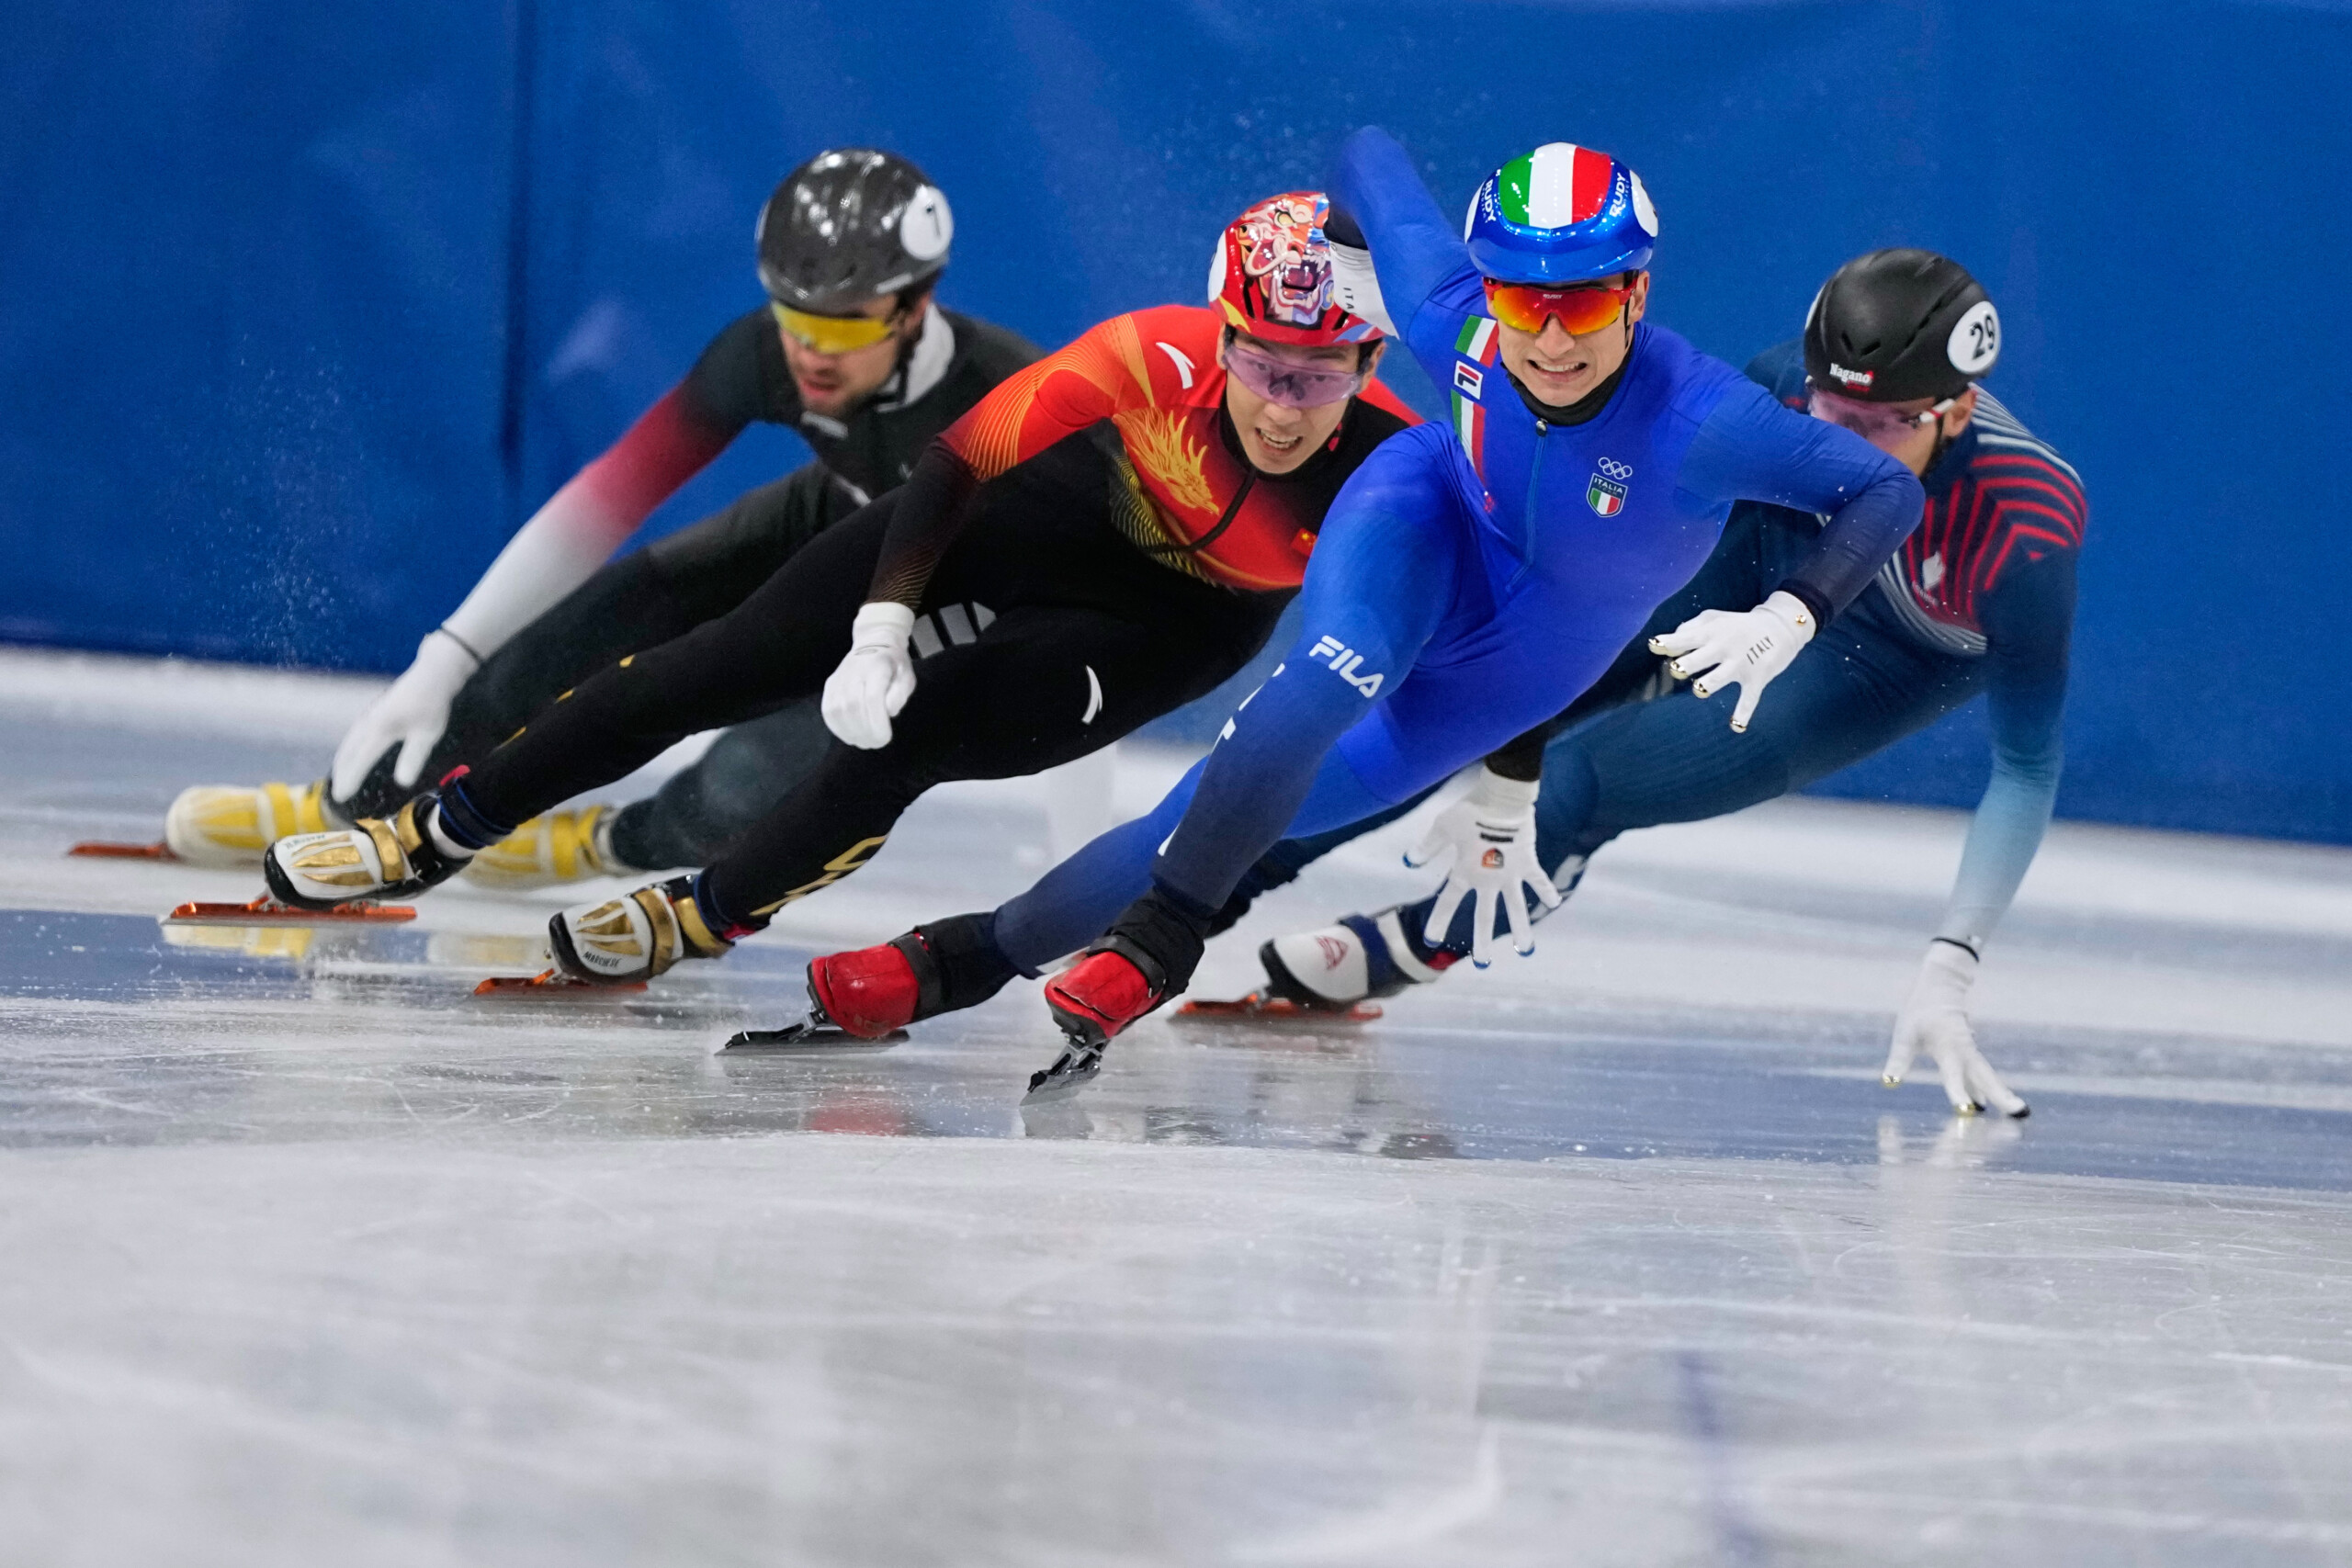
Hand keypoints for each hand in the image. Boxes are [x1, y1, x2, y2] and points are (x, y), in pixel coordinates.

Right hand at [329, 628, 479, 799]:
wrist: (432, 675)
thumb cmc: (432, 705)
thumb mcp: (427, 734)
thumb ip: (413, 757)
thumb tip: (403, 782)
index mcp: (381, 729)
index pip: (361, 759)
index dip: (351, 779)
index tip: (342, 796)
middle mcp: (369, 722)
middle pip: (349, 751)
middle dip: (343, 772)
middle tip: (339, 792)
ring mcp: (369, 715)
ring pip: (349, 742)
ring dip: (343, 760)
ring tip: (341, 777)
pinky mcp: (373, 712)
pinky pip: (354, 735)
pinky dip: (349, 749)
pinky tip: (353, 755)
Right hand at [822, 602, 917, 748]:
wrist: (874, 643)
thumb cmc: (894, 665)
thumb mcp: (907, 677)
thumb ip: (899, 695)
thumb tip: (888, 712)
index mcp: (876, 668)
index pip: (872, 698)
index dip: (877, 723)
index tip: (886, 738)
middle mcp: (854, 672)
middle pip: (854, 707)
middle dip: (865, 732)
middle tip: (876, 743)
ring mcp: (839, 679)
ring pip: (838, 711)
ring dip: (851, 733)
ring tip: (864, 742)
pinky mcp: (830, 686)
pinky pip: (828, 711)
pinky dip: (837, 728)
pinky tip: (850, 735)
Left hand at [1404, 767, 1561, 965]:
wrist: (1502, 797)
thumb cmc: (1469, 809)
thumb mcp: (1442, 826)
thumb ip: (1426, 846)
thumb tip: (1408, 862)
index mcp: (1464, 872)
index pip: (1446, 903)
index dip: (1438, 922)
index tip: (1432, 941)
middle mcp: (1487, 880)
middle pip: (1484, 917)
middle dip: (1482, 942)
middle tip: (1482, 965)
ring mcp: (1510, 874)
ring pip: (1516, 909)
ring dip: (1521, 930)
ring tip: (1526, 951)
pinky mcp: (1528, 862)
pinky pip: (1539, 880)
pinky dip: (1547, 890)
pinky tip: (1554, 903)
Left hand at [1648, 589, 1814, 731]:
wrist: (1780, 626)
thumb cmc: (1737, 625)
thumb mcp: (1713, 618)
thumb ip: (1689, 628)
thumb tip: (1670, 643)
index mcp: (1709, 633)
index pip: (1684, 638)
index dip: (1667, 643)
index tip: (1653, 645)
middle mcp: (1722, 648)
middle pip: (1697, 660)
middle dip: (1684, 666)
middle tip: (1677, 669)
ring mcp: (1739, 664)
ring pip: (1717, 679)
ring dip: (1706, 686)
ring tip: (1700, 688)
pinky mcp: (1756, 678)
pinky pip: (1749, 699)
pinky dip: (1743, 714)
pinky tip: (1736, 727)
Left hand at [1882, 940, 2027, 1117]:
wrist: (1940, 988)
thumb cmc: (1920, 1011)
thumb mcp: (1905, 1034)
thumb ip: (1899, 1060)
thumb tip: (1889, 1082)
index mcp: (1948, 1047)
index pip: (1954, 1075)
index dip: (1960, 1093)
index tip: (1968, 1111)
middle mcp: (1965, 1052)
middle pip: (1986, 1078)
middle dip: (2002, 1096)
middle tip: (2020, 1114)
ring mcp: (1971, 1052)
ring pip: (1988, 1076)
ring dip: (2001, 1094)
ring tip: (2017, 1115)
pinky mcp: (1970, 1053)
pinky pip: (1982, 1073)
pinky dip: (1989, 1087)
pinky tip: (1987, 1103)